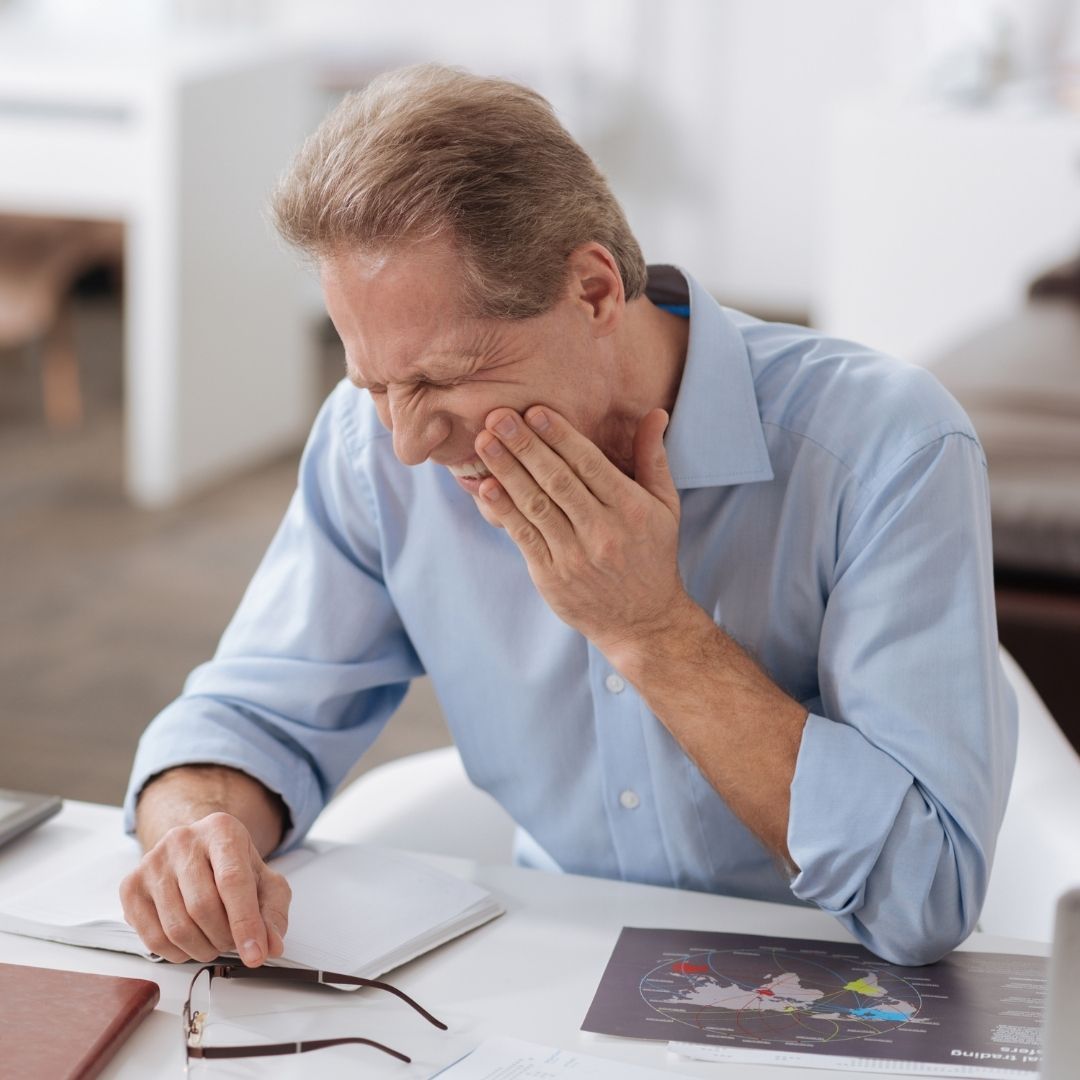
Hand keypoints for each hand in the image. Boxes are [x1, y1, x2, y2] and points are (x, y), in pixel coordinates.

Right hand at [119, 811, 289, 965]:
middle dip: (224, 938)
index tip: (256, 954)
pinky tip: (191, 943)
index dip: (245, 923)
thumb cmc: (232, 866)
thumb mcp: (264, 881)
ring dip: (202, 948)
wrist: (197, 850)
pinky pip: (152, 937)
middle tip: (234, 942)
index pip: (232, 881)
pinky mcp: (131, 885)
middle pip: (203, 907)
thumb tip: (271, 945)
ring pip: (177, 927)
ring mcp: (152, 862)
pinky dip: (177, 953)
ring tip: (215, 942)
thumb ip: (273, 912)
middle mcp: (182, 840)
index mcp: (221, 830)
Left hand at [474, 405, 694, 663]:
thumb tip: (655, 413)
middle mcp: (604, 532)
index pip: (590, 465)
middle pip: (557, 481)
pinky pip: (524, 537)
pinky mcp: (552, 577)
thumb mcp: (664, 506)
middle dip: (525, 446)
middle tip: (497, 417)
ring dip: (507, 471)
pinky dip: (504, 511)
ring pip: (536, 506)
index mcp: (632, 509)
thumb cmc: (652, 555)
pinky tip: (486, 487)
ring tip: (484, 443)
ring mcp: (576, 556)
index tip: (534, 411)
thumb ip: (653, 459)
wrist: (643, 622)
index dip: (560, 437)